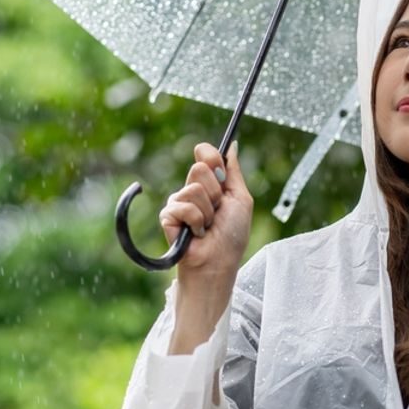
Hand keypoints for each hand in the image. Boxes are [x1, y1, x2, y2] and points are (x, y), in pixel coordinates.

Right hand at [159, 142, 252, 280]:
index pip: (204, 155)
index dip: (211, 156)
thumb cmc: (232, 236)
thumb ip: (234, 172)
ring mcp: (178, 202)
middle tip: (218, 210)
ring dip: (208, 211)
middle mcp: (193, 189)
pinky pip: (184, 206)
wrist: (218, 262)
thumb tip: (231, 145)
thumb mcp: (241, 200)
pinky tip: (196, 234)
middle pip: (199, 168)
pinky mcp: (168, 216)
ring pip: (194, 189)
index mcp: (211, 184)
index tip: (218, 167)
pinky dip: (196, 222)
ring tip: (208, 227)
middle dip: (215, 191)